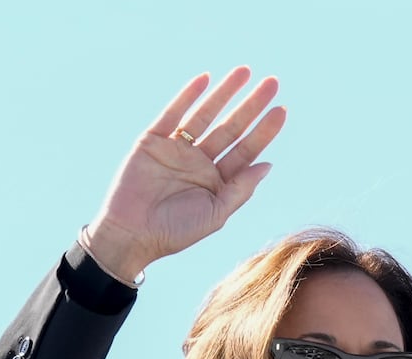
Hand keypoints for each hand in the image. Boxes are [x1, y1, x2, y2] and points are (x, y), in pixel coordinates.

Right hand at [82, 67, 286, 283]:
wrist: (130, 235)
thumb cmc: (173, 232)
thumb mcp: (215, 214)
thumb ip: (240, 189)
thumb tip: (267, 165)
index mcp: (216, 181)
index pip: (246, 151)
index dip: (264, 131)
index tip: (281, 111)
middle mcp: (199, 162)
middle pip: (231, 128)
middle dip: (251, 106)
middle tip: (272, 83)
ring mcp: (176, 149)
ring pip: (205, 115)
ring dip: (224, 93)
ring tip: (245, 71)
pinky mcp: (152, 141)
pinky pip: (172, 114)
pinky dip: (187, 96)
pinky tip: (205, 79)